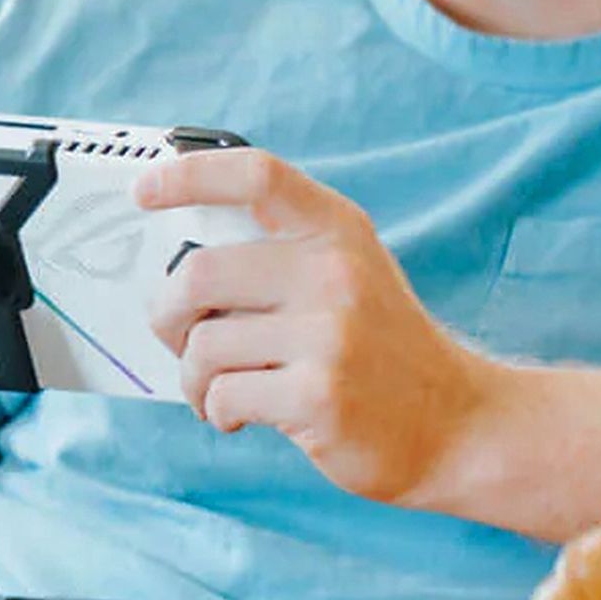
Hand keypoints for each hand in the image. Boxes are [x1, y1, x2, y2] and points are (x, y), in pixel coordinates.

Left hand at [137, 147, 503, 507]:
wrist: (457, 426)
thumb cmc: (380, 353)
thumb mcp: (347, 277)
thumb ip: (278, 257)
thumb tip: (173, 269)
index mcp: (337, 231)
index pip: (255, 174)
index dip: (190, 173)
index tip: (144, 190)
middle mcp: (334, 272)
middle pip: (198, 274)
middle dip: (166, 317)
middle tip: (176, 339)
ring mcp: (330, 335)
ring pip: (202, 346)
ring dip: (193, 378)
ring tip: (219, 391)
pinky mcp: (319, 395)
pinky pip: (222, 395)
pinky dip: (216, 411)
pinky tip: (242, 415)